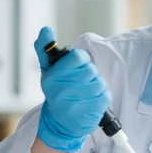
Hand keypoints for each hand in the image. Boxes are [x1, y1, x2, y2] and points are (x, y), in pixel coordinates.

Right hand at [34, 27, 111, 152]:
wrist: (59, 123)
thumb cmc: (56, 91)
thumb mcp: (48, 70)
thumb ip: (45, 49)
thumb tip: (45, 30)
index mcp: (52, 77)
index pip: (79, 57)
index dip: (82, 60)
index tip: (78, 66)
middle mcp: (61, 91)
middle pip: (91, 70)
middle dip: (90, 73)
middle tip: (82, 81)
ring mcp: (74, 105)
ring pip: (99, 83)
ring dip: (97, 85)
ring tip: (87, 91)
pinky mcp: (88, 115)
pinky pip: (105, 96)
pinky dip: (102, 96)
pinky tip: (92, 100)